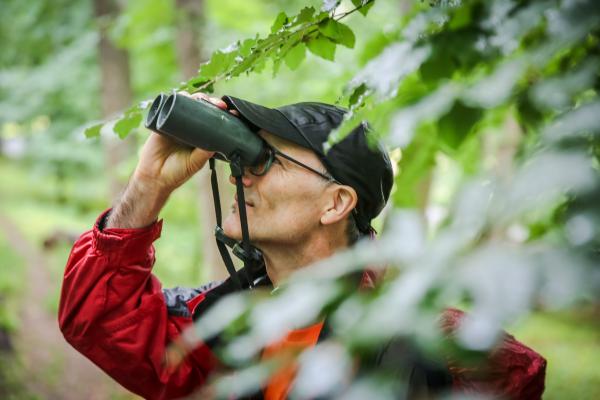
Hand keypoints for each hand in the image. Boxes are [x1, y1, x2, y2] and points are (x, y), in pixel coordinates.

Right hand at [106, 91, 234, 228]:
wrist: (154, 177)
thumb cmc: (177, 172)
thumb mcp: (195, 162)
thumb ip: (205, 152)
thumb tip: (219, 141)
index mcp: (200, 137)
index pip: (213, 121)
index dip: (222, 115)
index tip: (233, 113)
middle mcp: (190, 128)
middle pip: (202, 109)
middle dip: (212, 103)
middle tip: (221, 105)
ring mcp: (177, 123)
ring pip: (188, 105)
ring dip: (197, 98)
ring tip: (204, 100)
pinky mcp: (163, 121)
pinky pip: (170, 106)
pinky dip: (178, 98)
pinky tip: (186, 96)